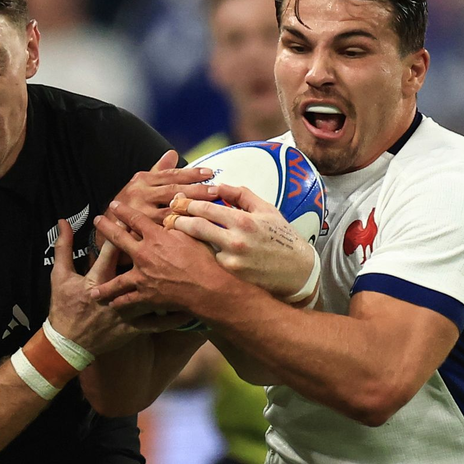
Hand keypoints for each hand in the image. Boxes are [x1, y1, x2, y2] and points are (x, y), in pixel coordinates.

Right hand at [46, 220, 183, 353]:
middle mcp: (115, 294)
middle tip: (167, 235)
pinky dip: (173, 319)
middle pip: (137, 268)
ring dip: (171, 285)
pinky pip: (157, 323)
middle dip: (153, 252)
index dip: (122, 230)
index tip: (132, 215)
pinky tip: (189, 312)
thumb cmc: (63, 307)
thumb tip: (62, 222)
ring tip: (190, 272)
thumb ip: (62, 247)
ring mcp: (126, 312)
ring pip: (153, 295)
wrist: (68, 343)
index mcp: (97, 278)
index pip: (111, 249)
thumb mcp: (58, 276)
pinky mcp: (133, 328)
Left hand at [91, 201, 226, 313]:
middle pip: (118, 239)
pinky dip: (120, 302)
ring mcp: (143, 277)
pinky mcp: (147, 296)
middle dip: (106, 229)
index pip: (135, 219)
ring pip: (117, 280)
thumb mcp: (194, 233)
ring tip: (93, 288)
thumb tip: (177, 199)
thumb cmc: (205, 260)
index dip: (123, 211)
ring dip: (104, 284)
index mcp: (156, 237)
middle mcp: (144, 254)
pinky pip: (129, 300)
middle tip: (97, 221)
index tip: (114, 205)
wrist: (208, 288)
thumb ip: (181, 219)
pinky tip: (113, 304)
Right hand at [105, 150, 217, 230]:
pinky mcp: (138, 232)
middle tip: (215, 190)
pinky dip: (178, 231)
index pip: (171, 175)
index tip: (209, 172)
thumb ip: (159, 170)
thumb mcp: (140, 184)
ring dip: (190, 211)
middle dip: (195, 190)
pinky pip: (162, 231)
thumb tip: (173, 153)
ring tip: (210, 210)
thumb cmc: (128, 205)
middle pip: (173, 191)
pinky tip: (194, 231)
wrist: (104, 228)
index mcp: (143, 180)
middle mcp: (140, 194)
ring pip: (169, 212)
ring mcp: (139, 213)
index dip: (191, 173)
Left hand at [163, 184, 315, 298]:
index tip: (176, 201)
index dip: (187, 203)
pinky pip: (208, 264)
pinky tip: (185, 255)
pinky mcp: (231, 278)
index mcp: (244, 221)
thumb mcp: (266, 210)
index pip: (206, 208)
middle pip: (196, 228)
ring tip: (170, 235)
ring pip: (198, 248)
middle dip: (177, 221)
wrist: (298, 271)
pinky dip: (196, 258)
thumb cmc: (282, 237)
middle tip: (165, 218)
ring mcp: (232, 262)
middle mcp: (236, 242)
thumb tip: (218, 184)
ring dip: (183, 241)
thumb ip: (241, 194)